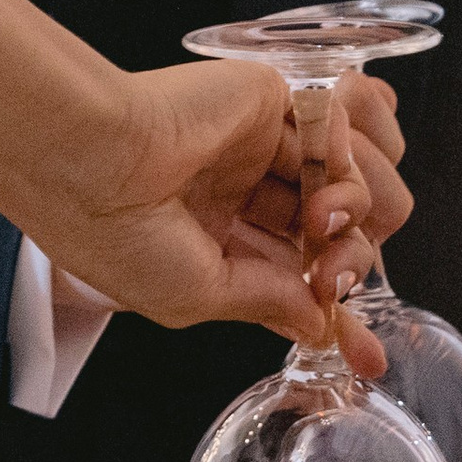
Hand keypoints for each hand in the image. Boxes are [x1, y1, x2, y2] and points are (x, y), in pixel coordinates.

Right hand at [25, 61, 402, 372]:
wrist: (93, 156)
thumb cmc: (117, 233)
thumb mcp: (195, 295)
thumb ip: (267, 303)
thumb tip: (319, 325)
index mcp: (206, 245)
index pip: (288, 281)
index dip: (331, 315)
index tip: (367, 357)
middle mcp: (234, 197)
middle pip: (325, 237)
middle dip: (347, 264)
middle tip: (332, 277)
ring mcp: (255, 150)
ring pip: (343, 185)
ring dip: (352, 214)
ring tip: (321, 224)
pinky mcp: (270, 103)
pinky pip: (338, 132)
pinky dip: (349, 164)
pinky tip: (322, 189)